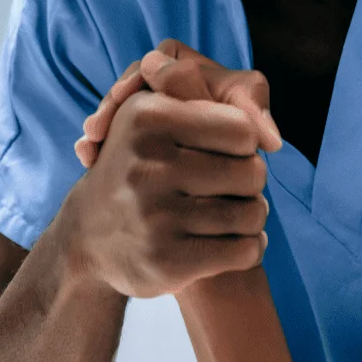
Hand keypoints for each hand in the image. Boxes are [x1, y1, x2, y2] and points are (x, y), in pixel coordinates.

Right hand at [55, 46, 280, 299]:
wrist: (90, 235)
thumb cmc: (142, 165)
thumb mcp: (153, 116)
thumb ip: (203, 99)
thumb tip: (270, 135)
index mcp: (145, 117)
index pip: (242, 128)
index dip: (244, 142)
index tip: (226, 152)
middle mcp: (146, 165)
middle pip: (253, 172)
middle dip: (251, 182)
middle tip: (233, 188)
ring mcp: (155, 216)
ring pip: (253, 213)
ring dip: (253, 217)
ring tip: (235, 215)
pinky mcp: (166, 261)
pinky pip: (245, 250)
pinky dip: (251, 248)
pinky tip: (235, 243)